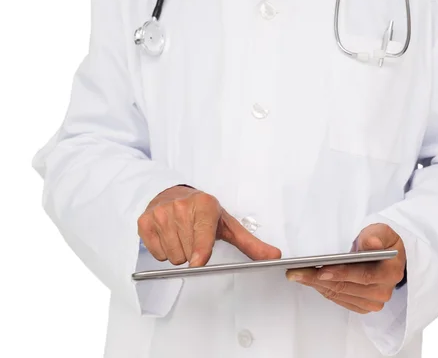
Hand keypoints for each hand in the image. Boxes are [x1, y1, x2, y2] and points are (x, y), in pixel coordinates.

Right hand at [138, 186, 281, 266]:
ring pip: (172, 256)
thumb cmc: (204, 213)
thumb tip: (274, 257)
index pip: (202, 236)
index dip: (200, 251)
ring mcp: (161, 213)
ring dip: (179, 252)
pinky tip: (169, 235)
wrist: (173, 194)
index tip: (198, 262)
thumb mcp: (228, 225)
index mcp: (205, 205)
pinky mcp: (144, 221)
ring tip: (182, 235)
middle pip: (187, 254)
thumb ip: (251, 244)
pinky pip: (156, 254)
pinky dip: (163, 250)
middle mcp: (181, 206)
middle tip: (194, 237)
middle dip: (193, 252)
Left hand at [286, 223, 405, 313]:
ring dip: (316, 285)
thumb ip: (376, 235)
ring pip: (338, 294)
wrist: (385, 256)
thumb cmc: (381, 242)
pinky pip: (338, 299)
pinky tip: (308, 280)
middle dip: (318, 279)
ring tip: (297, 274)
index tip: (320, 270)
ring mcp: (373, 302)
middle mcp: (383, 292)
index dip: (341, 273)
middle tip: (296, 271)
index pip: (364, 276)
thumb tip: (372, 244)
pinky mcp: (361, 306)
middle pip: (346, 287)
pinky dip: (322, 289)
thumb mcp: (381, 232)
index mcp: (391, 273)